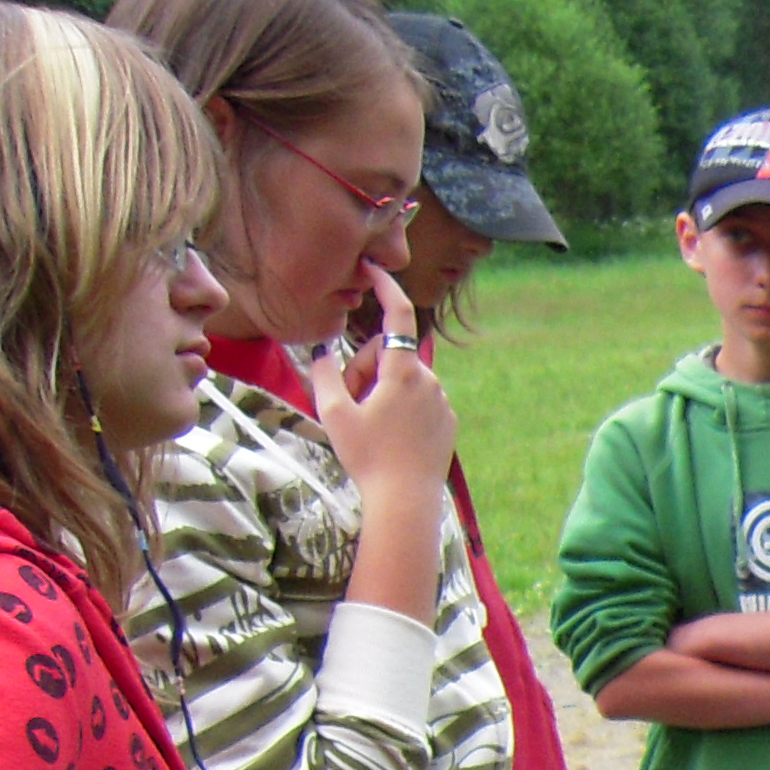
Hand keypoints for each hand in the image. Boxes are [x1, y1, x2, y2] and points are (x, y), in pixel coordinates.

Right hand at [311, 267, 456, 504]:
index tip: (374, 269)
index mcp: (403, 372)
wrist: (405, 500)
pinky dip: (399, 408)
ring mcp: (442, 402)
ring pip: (402, 379)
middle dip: (364, 369)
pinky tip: (389, 437)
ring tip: (368, 425)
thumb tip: (321, 347)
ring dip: (380, 391)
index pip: (397, 315)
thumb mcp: (333, 412)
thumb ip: (324, 372)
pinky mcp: (447, 421)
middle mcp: (429, 380)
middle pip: (388, 355)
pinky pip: (418, 400)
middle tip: (349, 402)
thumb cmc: (366, 456)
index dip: (386, 287)